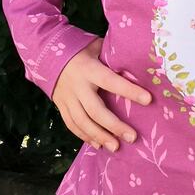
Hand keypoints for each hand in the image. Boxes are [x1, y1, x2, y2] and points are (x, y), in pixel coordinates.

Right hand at [51, 37, 152, 151]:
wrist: (46, 53)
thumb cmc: (80, 50)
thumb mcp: (96, 47)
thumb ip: (112, 57)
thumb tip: (137, 63)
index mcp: (89, 69)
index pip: (111, 81)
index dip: (129, 91)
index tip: (148, 99)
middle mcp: (77, 85)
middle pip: (95, 110)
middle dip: (114, 126)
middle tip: (132, 137)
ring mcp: (67, 98)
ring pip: (82, 122)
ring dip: (99, 136)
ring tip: (116, 147)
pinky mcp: (61, 106)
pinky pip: (72, 124)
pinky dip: (85, 136)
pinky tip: (99, 145)